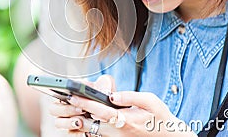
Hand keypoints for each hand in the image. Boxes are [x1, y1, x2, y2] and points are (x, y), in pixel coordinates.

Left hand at [49, 75, 196, 135]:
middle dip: (74, 112)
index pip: (100, 110)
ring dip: (75, 120)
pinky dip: (82, 125)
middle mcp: (116, 130)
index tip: (72, 95)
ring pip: (89, 129)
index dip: (85, 102)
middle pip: (89, 121)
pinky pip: (93, 132)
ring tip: (61, 111)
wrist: (167, 136)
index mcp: (126, 120)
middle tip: (59, 103)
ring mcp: (113, 135)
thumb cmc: (159, 117)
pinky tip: (73, 118)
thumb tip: (112, 95)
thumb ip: (131, 96)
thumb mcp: (151, 102)